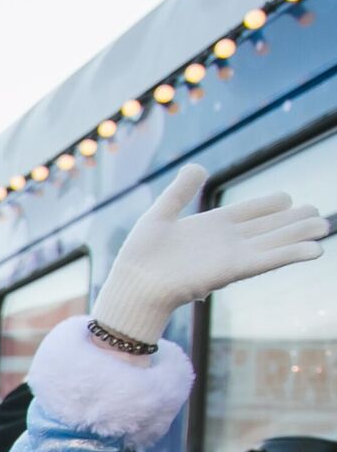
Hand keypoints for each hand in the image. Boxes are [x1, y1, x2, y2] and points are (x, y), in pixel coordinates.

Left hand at [92, 164, 327, 346]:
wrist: (134, 284)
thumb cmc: (140, 254)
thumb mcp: (160, 214)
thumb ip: (180, 191)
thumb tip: (198, 166)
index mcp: (210, 226)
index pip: (247, 212)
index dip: (267, 205)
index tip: (287, 198)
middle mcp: (226, 241)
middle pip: (267, 228)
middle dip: (293, 221)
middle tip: (319, 213)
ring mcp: (231, 255)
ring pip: (274, 243)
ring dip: (299, 236)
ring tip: (325, 226)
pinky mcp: (232, 270)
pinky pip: (267, 260)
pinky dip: (290, 255)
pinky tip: (314, 251)